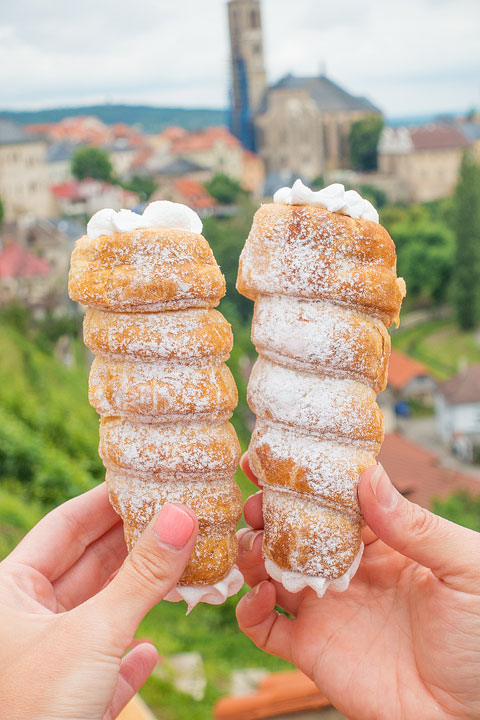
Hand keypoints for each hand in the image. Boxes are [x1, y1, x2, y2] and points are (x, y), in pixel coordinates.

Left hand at [0, 483, 196, 718]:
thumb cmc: (35, 710)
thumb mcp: (92, 633)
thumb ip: (141, 575)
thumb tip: (183, 515)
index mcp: (10, 591)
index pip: (66, 525)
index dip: (107, 499)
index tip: (148, 478)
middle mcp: (26, 619)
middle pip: (90, 564)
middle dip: (137, 542)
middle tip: (180, 516)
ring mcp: (48, 660)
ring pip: (103, 611)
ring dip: (144, 594)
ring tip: (187, 566)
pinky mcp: (69, 699)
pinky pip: (105, 664)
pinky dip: (131, 654)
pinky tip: (152, 649)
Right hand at [236, 456, 479, 719]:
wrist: (471, 717)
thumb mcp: (463, 570)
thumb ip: (415, 525)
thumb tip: (369, 475)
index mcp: (383, 543)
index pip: (334, 501)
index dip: (306, 479)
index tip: (276, 458)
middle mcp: (347, 570)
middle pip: (294, 530)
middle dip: (269, 512)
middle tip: (255, 502)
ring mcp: (326, 608)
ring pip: (270, 571)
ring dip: (251, 553)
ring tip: (251, 544)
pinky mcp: (311, 649)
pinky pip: (265, 627)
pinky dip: (249, 608)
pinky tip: (259, 595)